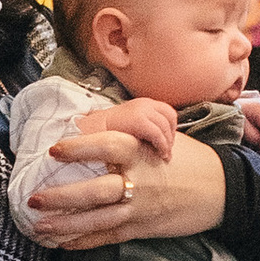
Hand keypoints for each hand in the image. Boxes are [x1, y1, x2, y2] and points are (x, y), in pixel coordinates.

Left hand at [28, 129, 226, 250]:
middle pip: (96, 191)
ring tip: (39, 226)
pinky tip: (64, 243)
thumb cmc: (189, 159)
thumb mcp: (163, 136)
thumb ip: (129, 134)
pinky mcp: (144, 228)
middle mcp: (140, 181)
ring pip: (98, 219)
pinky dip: (86, 241)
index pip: (108, 146)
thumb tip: (86, 123)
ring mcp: (141, 208)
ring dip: (66, 224)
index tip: (54, 149)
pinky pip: (110, 237)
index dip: (81, 148)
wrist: (223, 190)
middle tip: (33, 199)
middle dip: (62, 197)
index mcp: (142, 152)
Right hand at [54, 95, 176, 171]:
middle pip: (170, 118)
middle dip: (171, 136)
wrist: (88, 131)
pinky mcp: (138, 120)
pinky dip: (161, 145)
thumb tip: (158, 144)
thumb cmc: (106, 133)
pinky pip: (158, 133)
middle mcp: (143, 104)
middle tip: (167, 152)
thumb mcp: (128, 127)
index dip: (171, 128)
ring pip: (165, 127)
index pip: (168, 112)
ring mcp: (141, 110)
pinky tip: (159, 154)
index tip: (168, 143)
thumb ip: (143, 130)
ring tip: (163, 156)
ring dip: (167, 143)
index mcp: (142, 104)